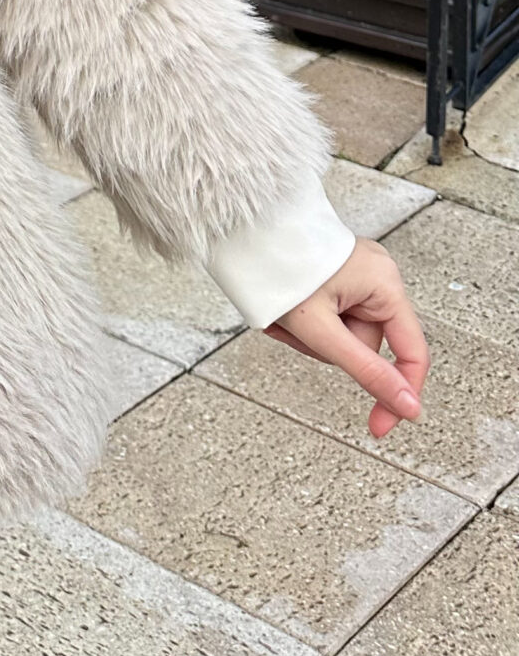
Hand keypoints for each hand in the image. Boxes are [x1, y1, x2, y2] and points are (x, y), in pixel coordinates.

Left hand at [265, 237, 429, 439]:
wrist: (243, 229)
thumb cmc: (277, 267)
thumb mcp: (321, 330)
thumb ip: (367, 371)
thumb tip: (407, 406)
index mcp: (385, 283)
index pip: (412, 353)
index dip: (398, 394)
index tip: (380, 425)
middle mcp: (377, 275)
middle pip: (367, 345)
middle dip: (328, 348)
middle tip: (296, 329)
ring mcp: (356, 274)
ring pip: (343, 335)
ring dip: (311, 336)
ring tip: (283, 315)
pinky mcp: (336, 276)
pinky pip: (331, 318)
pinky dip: (307, 323)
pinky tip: (285, 311)